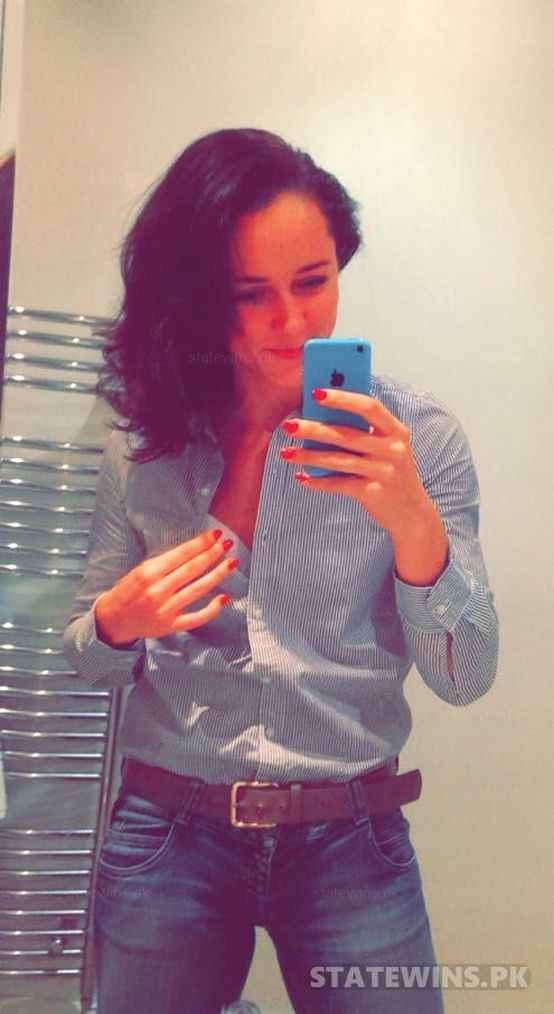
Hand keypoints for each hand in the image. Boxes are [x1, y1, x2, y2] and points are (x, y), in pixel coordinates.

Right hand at [94, 529, 235, 645]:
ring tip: (232, 563)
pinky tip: (225, 597)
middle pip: (192, 569)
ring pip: (198, 590)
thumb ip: (163, 563)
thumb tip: (193, 550)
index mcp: (148, 573)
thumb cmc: (127, 591)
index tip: (215, 534)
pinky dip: (212, 609)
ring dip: (218, 575)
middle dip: (212, 554)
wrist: (112, 620)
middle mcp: (157, 591)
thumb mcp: (139, 570)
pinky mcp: (170, 626)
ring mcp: (165, 610)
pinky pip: (196, 618)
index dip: (200, 543)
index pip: (181, 554)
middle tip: (228, 543)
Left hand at [279, 387, 437, 539]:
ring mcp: (384, 472)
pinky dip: (318, 481)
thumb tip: (321, 417)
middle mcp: (392, 449)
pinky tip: (301, 477)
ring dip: (309, 456)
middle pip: (347, 434)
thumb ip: (364, 432)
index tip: (315, 393)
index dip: (342, 398)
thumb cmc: (391, 472)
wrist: (411, 513)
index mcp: (395, 430)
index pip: (369, 407)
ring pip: (339, 460)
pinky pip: (339, 484)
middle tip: (289, 425)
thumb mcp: (387, 447)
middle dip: (314, 429)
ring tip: (286, 452)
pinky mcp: (373, 493)